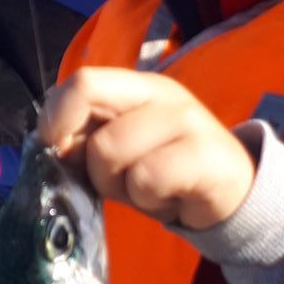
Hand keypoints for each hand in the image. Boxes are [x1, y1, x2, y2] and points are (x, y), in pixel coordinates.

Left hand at [37, 68, 254, 229]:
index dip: (55, 119)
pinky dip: (149, 200)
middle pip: (86, 101)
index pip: (79, 82)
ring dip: (120, 186)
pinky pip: (147, 179)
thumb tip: (50, 145)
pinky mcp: (206, 155)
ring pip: (110, 149)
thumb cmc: (166, 173)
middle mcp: (160, 93)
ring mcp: (186, 119)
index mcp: (135, 86)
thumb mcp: (121, 152)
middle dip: (87, 156)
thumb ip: (85, 140)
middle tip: (116, 179)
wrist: (234, 193)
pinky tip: (169, 199)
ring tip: (148, 190)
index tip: (60, 154)